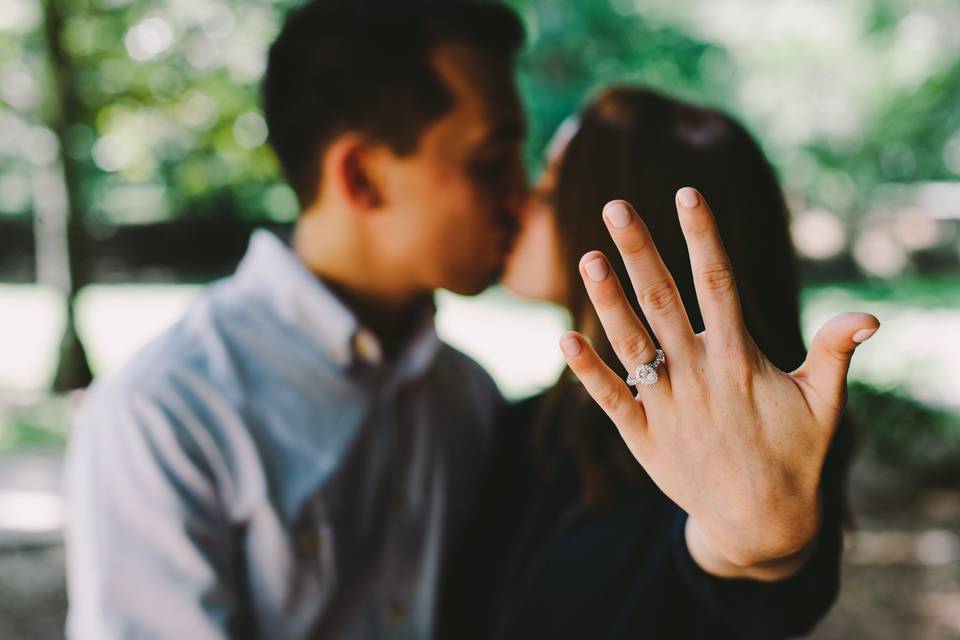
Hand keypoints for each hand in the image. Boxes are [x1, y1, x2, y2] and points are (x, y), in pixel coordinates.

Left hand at [558, 188, 877, 579]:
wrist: (759, 524)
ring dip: (607, 302)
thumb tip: (870, 315)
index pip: (718, 285)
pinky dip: (587, 372)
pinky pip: (610, 400)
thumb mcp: (824, 404)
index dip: (703, 237)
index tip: (686, 192)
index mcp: (740, 360)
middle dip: (640, 252)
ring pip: (631, 345)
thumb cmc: (794, 454)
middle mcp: (698, 377)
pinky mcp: (642, 437)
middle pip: (663, 302)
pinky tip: (562, 339)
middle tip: (615, 206)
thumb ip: (835, 353)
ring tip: (587, 258)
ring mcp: (667, 407)